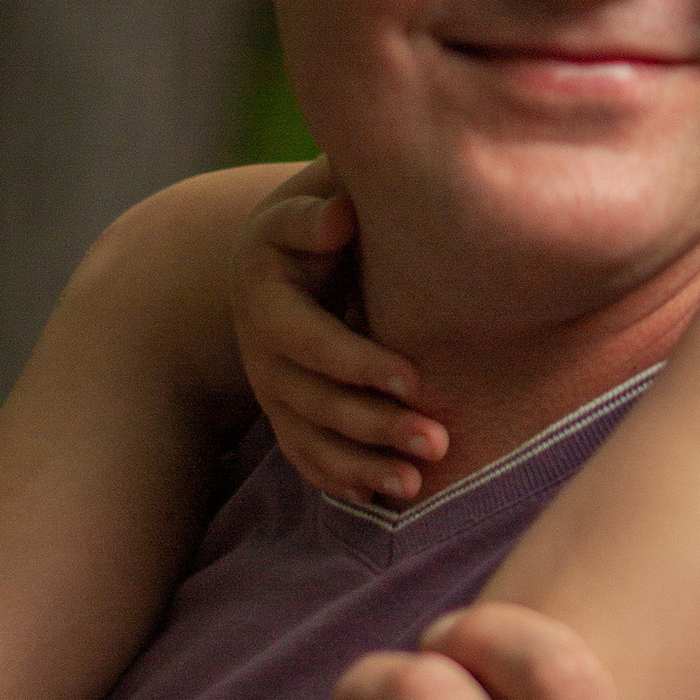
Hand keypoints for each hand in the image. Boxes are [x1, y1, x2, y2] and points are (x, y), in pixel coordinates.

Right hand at [234, 162, 448, 497]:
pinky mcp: (290, 414)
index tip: (414, 380)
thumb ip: (319, 209)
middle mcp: (262, 354)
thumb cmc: (316, 216)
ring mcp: (273, 391)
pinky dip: (344, 480)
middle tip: (437, 441)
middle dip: (375, 426)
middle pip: (314, 402)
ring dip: (363, 466)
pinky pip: (309, 458)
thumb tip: (341, 216)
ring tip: (418, 484)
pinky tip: (386, 498)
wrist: (282, 256)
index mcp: (266, 300)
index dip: (357, 364)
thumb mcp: (308, 200)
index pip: (309, 342)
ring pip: (312, 440)